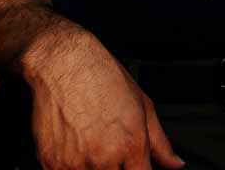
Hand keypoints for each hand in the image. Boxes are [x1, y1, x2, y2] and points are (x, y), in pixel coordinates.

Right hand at [22, 27, 182, 169]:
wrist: (65, 65)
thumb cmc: (103, 79)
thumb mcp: (144, 106)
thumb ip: (160, 143)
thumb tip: (175, 164)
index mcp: (131, 145)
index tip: (135, 167)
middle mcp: (104, 158)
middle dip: (117, 169)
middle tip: (113, 151)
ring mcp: (75, 164)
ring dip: (94, 169)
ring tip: (93, 147)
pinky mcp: (50, 164)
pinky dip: (71, 168)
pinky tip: (76, 149)